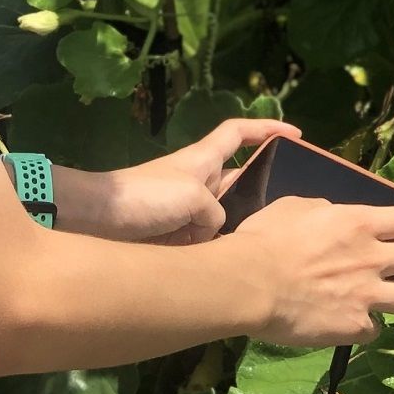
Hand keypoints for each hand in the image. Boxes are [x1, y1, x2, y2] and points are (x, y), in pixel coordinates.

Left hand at [60, 118, 300, 243]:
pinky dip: (214, 250)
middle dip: (259, 196)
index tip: (295, 135)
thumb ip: (216, 215)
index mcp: (203, 159)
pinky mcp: (174, 235)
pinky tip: (229, 264)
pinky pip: (206, 241)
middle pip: (239, 182)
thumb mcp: (193, 198)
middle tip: (287, 214)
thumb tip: (212, 233)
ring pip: (224, 218)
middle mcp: (197, 181)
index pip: (239, 133)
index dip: (267, 128)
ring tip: (266, 244)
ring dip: (237, 230)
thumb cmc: (145, 196)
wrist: (98, 221)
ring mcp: (185, 209)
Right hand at [229, 198, 393, 346]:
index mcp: (362, 223)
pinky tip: (350, 321)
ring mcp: (368, 296)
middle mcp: (375, 258)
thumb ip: (328, 211)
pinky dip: (366, 325)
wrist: (250, 284)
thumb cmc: (267, 238)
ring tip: (388, 296)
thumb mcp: (299, 207)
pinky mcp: (354, 327)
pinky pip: (374, 328)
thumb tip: (337, 215)